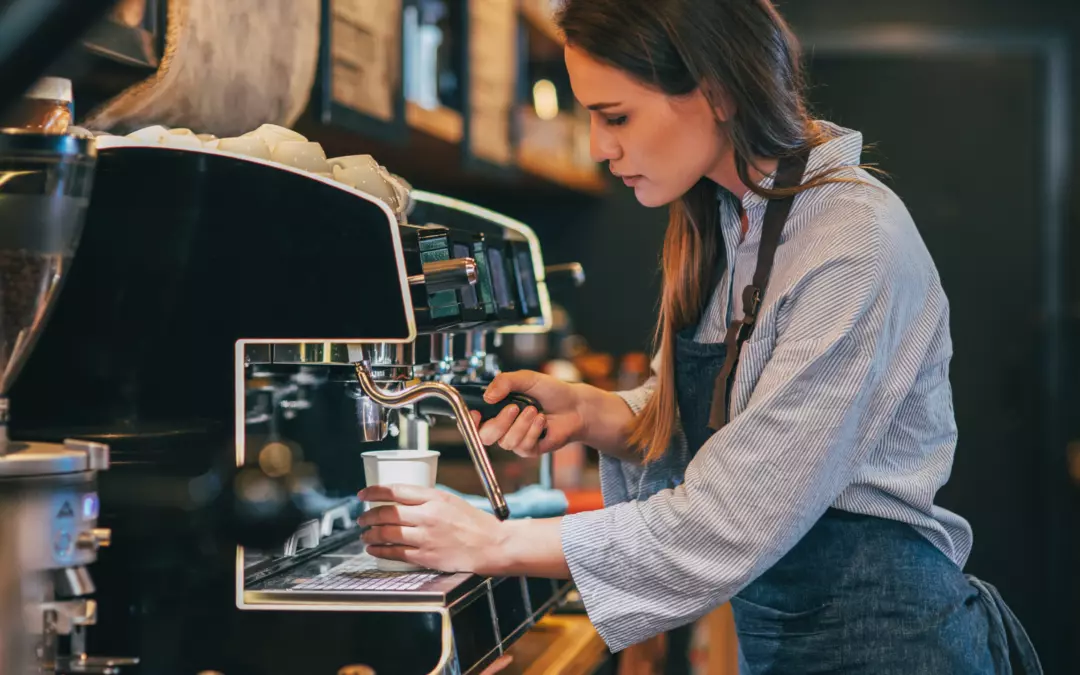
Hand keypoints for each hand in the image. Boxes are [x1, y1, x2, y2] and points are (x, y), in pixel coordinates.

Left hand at [357, 484, 507, 574]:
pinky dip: (380, 551)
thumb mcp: (451, 501)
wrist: (491, 545)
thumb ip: (427, 500)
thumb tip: (401, 501)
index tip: (363, 494)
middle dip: (368, 516)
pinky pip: (395, 553)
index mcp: (435, 498)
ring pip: (387, 533)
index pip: (396, 491)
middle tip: (362, 518)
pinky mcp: (426, 556)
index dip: (374, 492)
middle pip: (387, 513)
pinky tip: (374, 549)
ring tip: (365, 535)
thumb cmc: (474, 523)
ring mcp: (426, 537)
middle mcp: (428, 516)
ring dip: (370, 534)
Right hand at [472, 370, 584, 457]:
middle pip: (485, 436)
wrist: (575, 405)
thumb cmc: (551, 391)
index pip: (473, 421)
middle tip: (515, 407)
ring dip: (522, 424)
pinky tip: (542, 421)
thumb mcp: (526, 379)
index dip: (470, 421)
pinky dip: (533, 431)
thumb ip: (504, 382)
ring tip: (535, 411)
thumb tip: (488, 396)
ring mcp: (516, 439)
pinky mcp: (529, 450)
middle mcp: (503, 426)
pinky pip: (523, 447)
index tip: (478, 413)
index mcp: (497, 409)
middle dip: (499, 422)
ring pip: (506, 442)